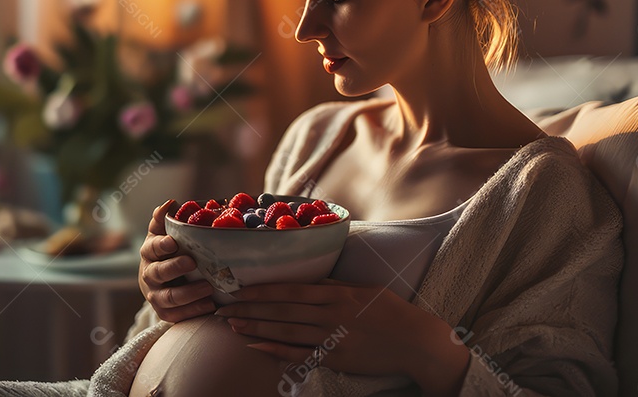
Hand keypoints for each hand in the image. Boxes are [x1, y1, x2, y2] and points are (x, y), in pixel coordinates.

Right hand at [138, 199, 215, 321]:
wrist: (163, 282)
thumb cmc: (170, 252)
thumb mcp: (165, 234)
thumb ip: (165, 220)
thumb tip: (170, 203)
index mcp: (150, 252)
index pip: (152, 248)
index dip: (161, 245)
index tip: (174, 242)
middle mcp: (149, 274)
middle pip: (158, 273)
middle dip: (174, 267)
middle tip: (193, 262)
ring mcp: (156, 296)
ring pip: (169, 297)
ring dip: (189, 293)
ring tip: (208, 287)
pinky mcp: (165, 313)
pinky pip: (177, 315)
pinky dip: (193, 311)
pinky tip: (209, 305)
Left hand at [214, 279, 468, 393]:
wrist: (414, 342)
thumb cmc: (389, 310)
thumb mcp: (362, 288)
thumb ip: (333, 285)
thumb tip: (307, 279)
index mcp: (336, 293)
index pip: (290, 289)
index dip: (261, 289)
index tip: (239, 287)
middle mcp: (330, 315)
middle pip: (281, 310)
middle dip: (249, 308)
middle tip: (223, 306)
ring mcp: (332, 338)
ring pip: (285, 331)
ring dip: (255, 327)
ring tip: (231, 324)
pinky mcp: (335, 358)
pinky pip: (299, 354)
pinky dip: (275, 349)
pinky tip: (255, 344)